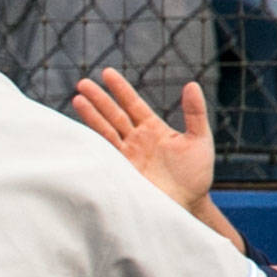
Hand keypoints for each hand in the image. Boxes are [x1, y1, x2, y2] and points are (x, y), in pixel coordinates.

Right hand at [73, 68, 215, 213]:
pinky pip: (104, 151)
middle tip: (82, 83)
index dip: (120, 89)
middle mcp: (136, 139)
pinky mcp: (120, 169)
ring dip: (91, 115)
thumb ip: (194, 113)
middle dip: (98, 98)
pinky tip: (80, 129)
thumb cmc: (197, 174)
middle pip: (113, 114)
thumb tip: (191, 85)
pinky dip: (92, 139)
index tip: (106, 73)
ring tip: (77, 99)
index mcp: (153, 129)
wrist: (187, 204)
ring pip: (105, 129)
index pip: (133, 104)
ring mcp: (126, 154)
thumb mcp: (199, 140)